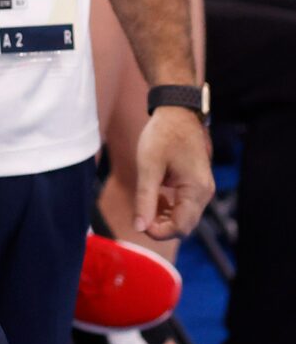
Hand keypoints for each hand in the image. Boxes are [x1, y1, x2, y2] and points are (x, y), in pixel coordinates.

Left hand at [133, 105, 213, 238]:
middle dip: (161, 225)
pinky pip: (185, 205)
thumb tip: (139, 227)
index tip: (139, 223)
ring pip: (184, 216)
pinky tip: (156, 195)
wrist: (177, 111)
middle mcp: (205, 192)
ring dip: (164, 216)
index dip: (158, 232)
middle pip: (184, 225)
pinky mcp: (197, 184)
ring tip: (146, 200)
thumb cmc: (163, 135)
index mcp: (196, 190)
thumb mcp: (148, 167)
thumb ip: (145, 198)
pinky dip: (169, 207)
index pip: (181, 228)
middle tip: (140, 212)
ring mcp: (203, 188)